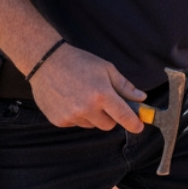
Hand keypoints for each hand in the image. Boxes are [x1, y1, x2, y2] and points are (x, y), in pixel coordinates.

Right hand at [28, 43, 145, 131]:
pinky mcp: (59, 120)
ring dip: (92, 116)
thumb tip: (141, 98)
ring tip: (83, 96)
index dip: (134, 123)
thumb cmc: (79, 62)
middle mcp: (87, 108)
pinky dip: (77, 116)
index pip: (124, 116)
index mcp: (102, 94)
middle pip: (108, 125)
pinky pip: (76, 123)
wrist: (46, 62)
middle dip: (110, 116)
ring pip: (92, 125)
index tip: (139, 126)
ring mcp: (71, 116)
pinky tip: (70, 99)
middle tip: (104, 101)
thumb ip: (125, 86)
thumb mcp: (106, 69)